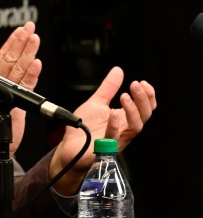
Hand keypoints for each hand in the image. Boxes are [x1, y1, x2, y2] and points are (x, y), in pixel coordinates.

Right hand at [0, 21, 42, 165]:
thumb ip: (3, 84)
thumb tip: (15, 70)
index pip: (2, 57)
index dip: (12, 42)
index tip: (20, 30)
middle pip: (9, 59)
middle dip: (20, 41)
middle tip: (29, 27)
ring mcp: (3, 95)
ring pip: (17, 69)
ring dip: (26, 52)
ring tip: (34, 38)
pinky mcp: (14, 106)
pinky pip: (24, 87)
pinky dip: (31, 74)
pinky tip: (36, 63)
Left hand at [49, 66, 156, 194]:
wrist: (69, 146)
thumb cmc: (84, 127)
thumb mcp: (96, 103)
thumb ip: (108, 88)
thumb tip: (118, 70)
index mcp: (124, 118)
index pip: (145, 107)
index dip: (148, 96)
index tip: (142, 82)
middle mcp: (124, 129)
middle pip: (144, 116)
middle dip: (142, 99)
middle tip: (135, 85)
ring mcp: (116, 139)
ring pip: (135, 127)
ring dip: (132, 110)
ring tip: (124, 96)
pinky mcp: (104, 148)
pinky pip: (114, 138)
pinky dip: (114, 126)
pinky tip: (113, 114)